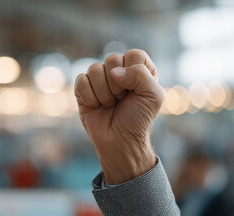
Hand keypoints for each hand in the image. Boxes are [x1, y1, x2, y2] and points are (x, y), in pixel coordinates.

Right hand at [74, 49, 164, 184]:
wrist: (120, 142)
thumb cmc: (138, 120)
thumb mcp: (153, 96)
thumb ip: (142, 75)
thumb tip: (114, 72)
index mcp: (138, 69)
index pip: (134, 55)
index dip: (134, 72)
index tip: (136, 91)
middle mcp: (118, 71)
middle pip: (112, 59)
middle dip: (118, 85)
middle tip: (121, 99)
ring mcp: (99, 80)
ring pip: (95, 69)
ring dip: (104, 93)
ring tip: (110, 104)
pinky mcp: (83, 89)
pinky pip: (81, 81)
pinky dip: (89, 96)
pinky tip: (96, 106)